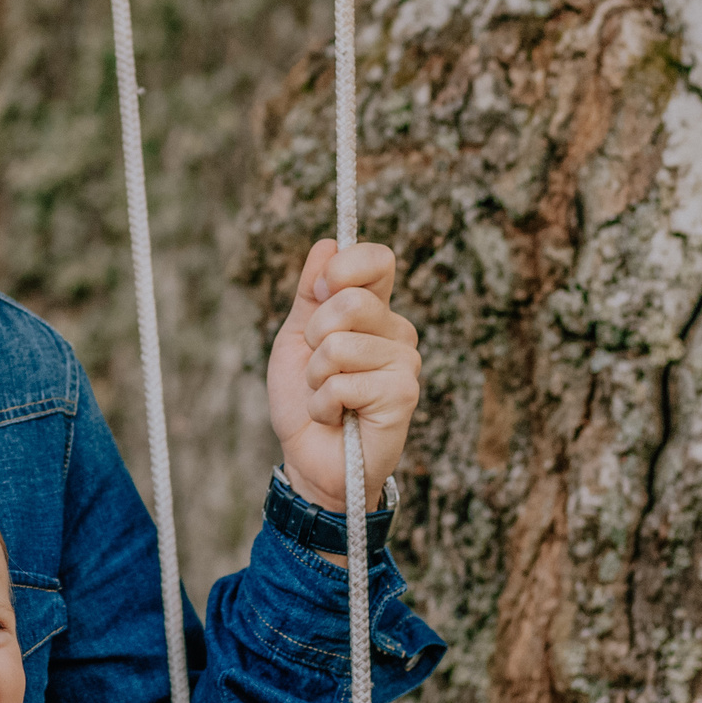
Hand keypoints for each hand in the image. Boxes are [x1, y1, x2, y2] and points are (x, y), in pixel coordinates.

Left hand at [267, 239, 422, 510]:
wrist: (309, 459)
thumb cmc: (305, 400)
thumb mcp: (296, 338)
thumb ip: (309, 293)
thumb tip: (327, 243)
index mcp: (373, 311)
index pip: (378, 259)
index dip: (344, 268)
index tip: (317, 293)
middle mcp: (397, 331)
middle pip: (350, 300)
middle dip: (314, 337)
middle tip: (318, 368)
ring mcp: (405, 362)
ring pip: (339, 345)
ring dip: (316, 378)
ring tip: (328, 396)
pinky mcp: (404, 394)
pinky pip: (343, 382)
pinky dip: (324, 403)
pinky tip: (338, 416)